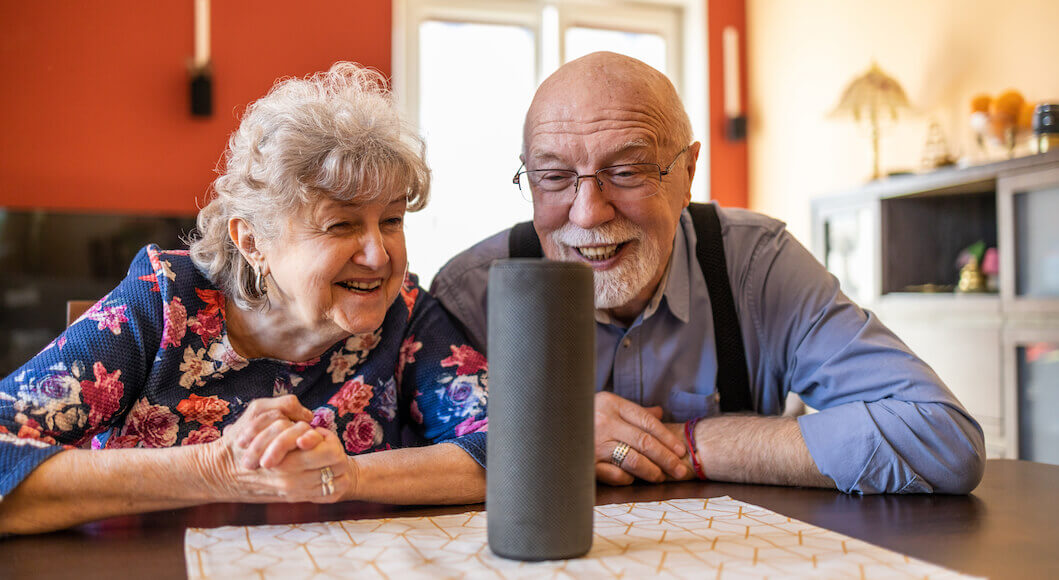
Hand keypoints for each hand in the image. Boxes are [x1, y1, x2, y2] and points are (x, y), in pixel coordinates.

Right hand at [201, 395, 352, 502]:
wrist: (220, 474)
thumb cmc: (238, 440)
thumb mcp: (257, 410)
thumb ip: (286, 405)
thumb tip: (309, 415)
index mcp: (286, 458)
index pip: (331, 450)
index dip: (327, 437)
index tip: (314, 433)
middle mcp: (293, 481)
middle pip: (338, 464)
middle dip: (334, 448)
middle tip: (321, 442)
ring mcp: (295, 493)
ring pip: (335, 479)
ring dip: (333, 464)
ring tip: (317, 455)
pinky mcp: (295, 500)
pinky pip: (328, 493)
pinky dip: (330, 480)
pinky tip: (318, 469)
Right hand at [593, 392, 690, 484]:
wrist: (551, 426)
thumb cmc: (585, 416)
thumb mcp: (608, 406)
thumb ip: (634, 412)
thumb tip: (659, 413)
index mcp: (611, 403)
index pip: (648, 422)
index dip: (667, 438)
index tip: (681, 451)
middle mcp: (603, 421)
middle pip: (645, 441)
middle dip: (667, 458)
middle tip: (680, 470)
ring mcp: (594, 442)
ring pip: (633, 459)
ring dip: (652, 471)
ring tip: (661, 477)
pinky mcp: (586, 463)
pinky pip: (615, 474)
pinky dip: (628, 479)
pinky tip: (634, 480)